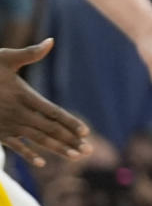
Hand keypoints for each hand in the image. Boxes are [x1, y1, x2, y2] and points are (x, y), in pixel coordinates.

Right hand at [0, 39, 91, 165]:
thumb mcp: (5, 58)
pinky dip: (29, 154)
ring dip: (57, 149)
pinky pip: (15, 146)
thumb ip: (30, 53)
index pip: (52, 112)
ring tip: (75, 156)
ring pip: (37, 140)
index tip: (85, 132)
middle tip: (88, 151)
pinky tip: (41, 163)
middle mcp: (17, 113)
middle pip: (49, 130)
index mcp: (23, 96)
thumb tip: (51, 41)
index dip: (69, 122)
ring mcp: (7, 125)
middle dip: (70, 140)